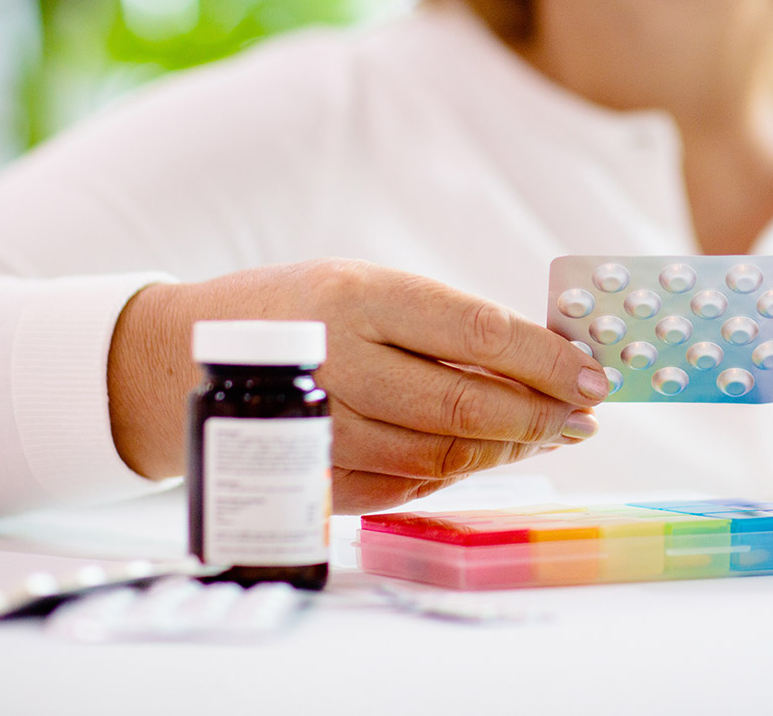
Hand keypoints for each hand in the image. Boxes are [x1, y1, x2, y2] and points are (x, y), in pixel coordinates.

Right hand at [108, 258, 608, 513]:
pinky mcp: (309, 474)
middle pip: (465, 404)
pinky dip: (455, 475)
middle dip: (540, 416)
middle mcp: (339, 360)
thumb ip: (444, 322)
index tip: (594, 376)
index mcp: (360, 295)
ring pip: (439, 455)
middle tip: (583, 419)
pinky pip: (403, 486)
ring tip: (547, 436)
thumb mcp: (364, 285)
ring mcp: (321, 426)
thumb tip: (543, 361)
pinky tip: (487, 457)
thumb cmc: (295, 309)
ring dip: (506, 450)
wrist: (178, 357)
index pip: (479, 333)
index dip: (547, 360)